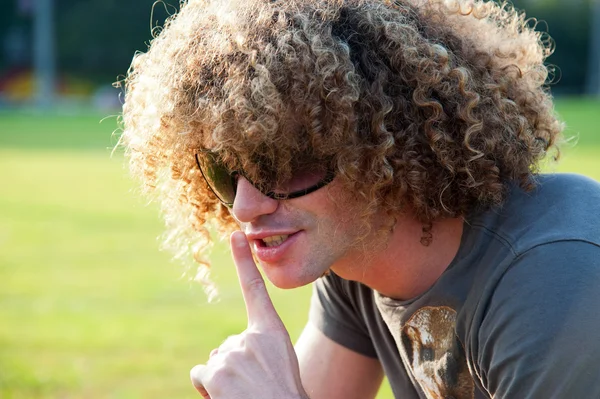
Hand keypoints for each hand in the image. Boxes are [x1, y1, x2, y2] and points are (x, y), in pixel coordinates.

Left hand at [190, 231, 308, 398]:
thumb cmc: (284, 395)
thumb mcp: (278, 367)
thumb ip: (256, 351)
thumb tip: (223, 354)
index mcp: (272, 332)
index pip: (255, 290)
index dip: (244, 262)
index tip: (236, 235)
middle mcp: (250, 337)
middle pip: (229, 346)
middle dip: (233, 368)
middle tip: (253, 388)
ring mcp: (232, 354)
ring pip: (216, 363)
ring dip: (223, 382)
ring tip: (245, 396)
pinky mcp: (216, 373)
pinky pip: (201, 375)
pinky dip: (208, 390)